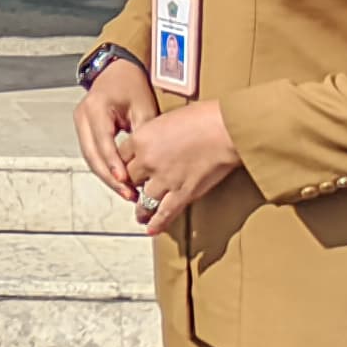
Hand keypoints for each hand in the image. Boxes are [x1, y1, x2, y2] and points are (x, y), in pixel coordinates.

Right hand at [75, 54, 153, 198]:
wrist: (118, 70)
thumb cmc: (132, 85)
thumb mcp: (143, 107)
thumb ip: (142, 135)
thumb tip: (145, 164)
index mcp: (96, 108)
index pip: (103, 142)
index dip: (114, 164)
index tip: (125, 181)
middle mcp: (83, 116)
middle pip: (91, 154)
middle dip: (109, 177)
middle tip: (127, 193)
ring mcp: (80, 123)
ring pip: (89, 157)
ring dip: (106, 176)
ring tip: (125, 191)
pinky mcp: (84, 129)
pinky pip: (92, 152)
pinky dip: (104, 167)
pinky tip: (119, 179)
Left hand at [123, 97, 241, 235]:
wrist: (225, 129)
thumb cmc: (202, 117)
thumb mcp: (166, 119)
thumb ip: (153, 135)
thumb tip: (152, 145)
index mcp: (140, 139)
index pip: (120, 158)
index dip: (123, 165)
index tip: (126, 170)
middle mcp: (147, 161)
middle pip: (130, 179)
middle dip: (133, 184)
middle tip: (135, 189)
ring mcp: (164, 179)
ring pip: (143, 200)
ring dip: (141, 209)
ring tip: (140, 214)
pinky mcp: (183, 193)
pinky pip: (164, 213)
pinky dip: (157, 223)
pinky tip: (151, 229)